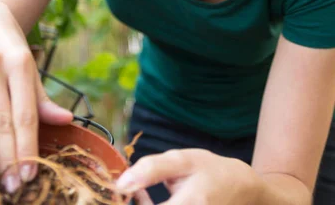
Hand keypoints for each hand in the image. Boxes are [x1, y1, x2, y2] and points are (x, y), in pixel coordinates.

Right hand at [0, 0, 72, 191]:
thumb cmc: (9, 43)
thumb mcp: (29, 65)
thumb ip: (41, 97)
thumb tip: (65, 120)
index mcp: (21, 65)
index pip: (26, 114)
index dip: (28, 145)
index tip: (31, 172)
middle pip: (3, 118)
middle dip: (8, 155)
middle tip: (12, 184)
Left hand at [116, 149, 259, 203]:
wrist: (242, 188)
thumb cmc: (210, 171)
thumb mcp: (183, 161)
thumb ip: (151, 169)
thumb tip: (120, 183)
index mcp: (189, 204)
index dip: (132, 203)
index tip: (120, 191)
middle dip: (137, 203)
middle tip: (129, 189)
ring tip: (140, 193)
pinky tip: (150, 199)